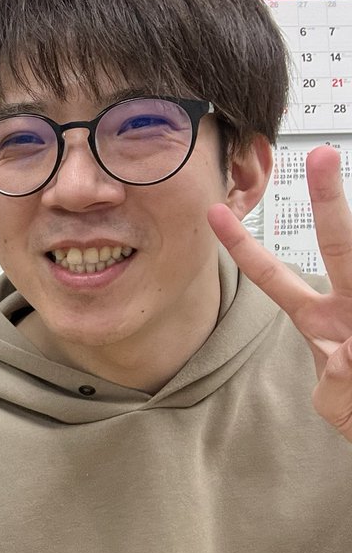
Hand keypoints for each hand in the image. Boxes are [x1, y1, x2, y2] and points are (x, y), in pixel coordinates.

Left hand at [208, 145, 351, 440]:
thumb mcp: (337, 400)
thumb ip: (332, 379)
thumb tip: (345, 359)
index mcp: (321, 321)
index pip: (274, 278)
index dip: (242, 247)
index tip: (214, 213)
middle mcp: (349, 307)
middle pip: (341, 244)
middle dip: (330, 199)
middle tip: (319, 153)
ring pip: (349, 286)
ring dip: (350, 354)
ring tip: (348, 359)